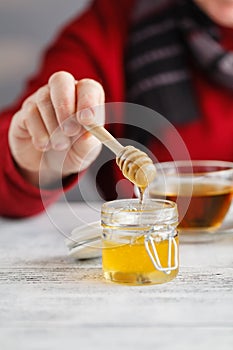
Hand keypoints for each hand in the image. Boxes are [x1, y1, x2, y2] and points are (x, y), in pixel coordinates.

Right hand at [8, 71, 104, 187]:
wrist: (47, 166)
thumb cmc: (71, 152)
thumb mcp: (84, 153)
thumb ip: (88, 144)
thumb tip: (88, 133)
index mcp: (84, 99)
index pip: (88, 87)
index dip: (88, 100)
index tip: (87, 120)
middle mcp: (63, 93)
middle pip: (61, 80)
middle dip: (65, 105)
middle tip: (70, 131)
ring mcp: (41, 99)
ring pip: (44, 100)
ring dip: (54, 127)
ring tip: (60, 146)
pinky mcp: (24, 112)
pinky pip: (29, 114)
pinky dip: (39, 133)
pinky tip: (45, 145)